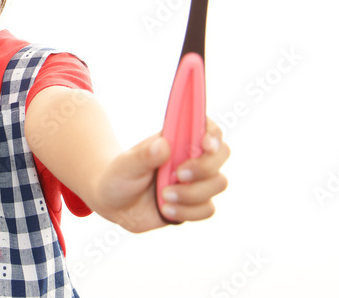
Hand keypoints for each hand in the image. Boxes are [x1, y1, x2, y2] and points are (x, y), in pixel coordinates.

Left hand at [90, 118, 228, 232]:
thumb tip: (163, 145)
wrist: (116, 204)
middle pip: (222, 154)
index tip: (204, 145)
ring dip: (192, 193)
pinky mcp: (196, 203)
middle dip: (204, 167)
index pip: (207, 126)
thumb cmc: (120, 176)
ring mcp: (197, 180)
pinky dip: (187, 211)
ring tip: (164, 196)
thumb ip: (143, 155)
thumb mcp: (126, 164)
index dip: (213, 133)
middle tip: (179, 174)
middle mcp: (192, 157)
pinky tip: (166, 209)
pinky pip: (208, 208)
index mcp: (177, 138)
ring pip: (218, 183)